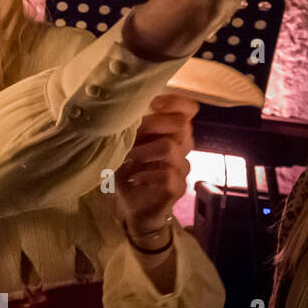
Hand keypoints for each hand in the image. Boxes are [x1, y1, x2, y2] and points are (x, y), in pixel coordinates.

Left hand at [114, 92, 196, 245]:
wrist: (130, 205)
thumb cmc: (127, 168)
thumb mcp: (124, 143)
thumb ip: (128, 126)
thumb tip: (118, 106)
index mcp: (172, 131)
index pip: (188, 109)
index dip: (176, 102)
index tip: (154, 103)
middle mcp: (182, 146)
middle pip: (180, 125)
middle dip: (151, 125)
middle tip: (130, 136)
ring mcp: (181, 167)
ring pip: (170, 148)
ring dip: (143, 151)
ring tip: (127, 158)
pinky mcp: (177, 187)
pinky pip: (168, 175)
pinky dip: (146, 175)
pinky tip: (134, 178)